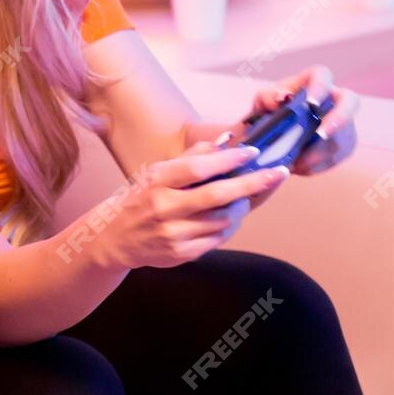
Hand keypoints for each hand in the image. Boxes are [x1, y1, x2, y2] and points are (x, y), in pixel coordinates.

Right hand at [78, 143, 285, 269]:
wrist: (115, 238)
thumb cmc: (142, 198)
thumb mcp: (158, 172)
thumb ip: (192, 156)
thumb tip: (227, 140)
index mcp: (157, 182)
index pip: (197, 168)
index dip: (228, 160)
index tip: (253, 152)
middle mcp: (164, 208)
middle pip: (217, 195)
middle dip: (252, 183)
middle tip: (278, 173)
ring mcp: (172, 234)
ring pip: (223, 219)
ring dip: (243, 206)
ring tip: (248, 197)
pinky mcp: (180, 254)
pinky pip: (218, 239)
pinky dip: (231, 226)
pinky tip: (232, 217)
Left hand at [248, 65, 359, 175]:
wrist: (270, 138)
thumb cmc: (268, 114)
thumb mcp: (261, 103)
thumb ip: (268, 97)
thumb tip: (282, 98)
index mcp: (311, 83)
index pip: (322, 75)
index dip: (321, 87)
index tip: (311, 103)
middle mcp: (332, 99)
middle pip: (350, 102)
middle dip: (339, 119)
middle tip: (321, 134)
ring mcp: (342, 123)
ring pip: (343, 136)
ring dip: (320, 152)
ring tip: (296, 163)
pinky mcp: (343, 145)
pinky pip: (338, 157)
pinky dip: (318, 165)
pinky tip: (301, 168)